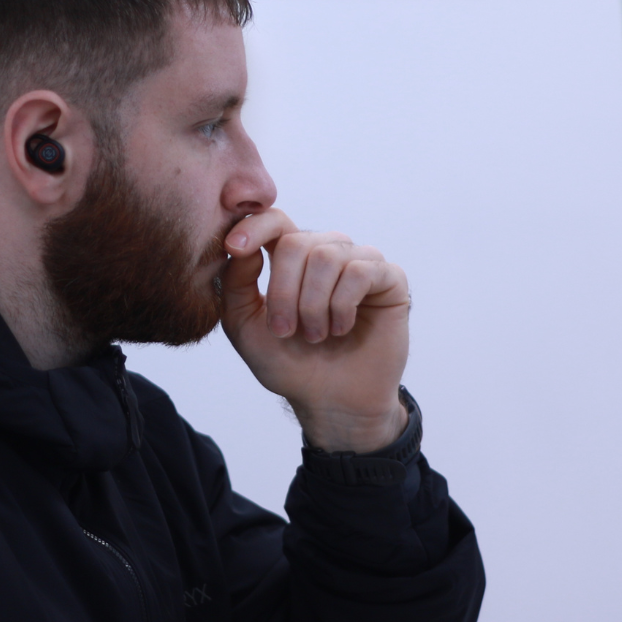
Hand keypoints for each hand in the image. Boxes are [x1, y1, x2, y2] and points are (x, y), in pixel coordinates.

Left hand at [220, 209, 409, 452]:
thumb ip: (236, 284)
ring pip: (326, 256)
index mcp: (290, 258)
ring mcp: (359, 262)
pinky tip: (342, 328)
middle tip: (286, 331)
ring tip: (315, 336)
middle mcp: (325, 252)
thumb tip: (244, 246)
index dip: (253, 226)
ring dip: (313, 305)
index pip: (273, 220)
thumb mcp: (246, 327)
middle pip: (295, 243)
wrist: (331, 401)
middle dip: (284, 292)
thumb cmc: (289, 364)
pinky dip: (342, 305)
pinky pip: (360, 271)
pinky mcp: (388, 278)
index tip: (233, 247)